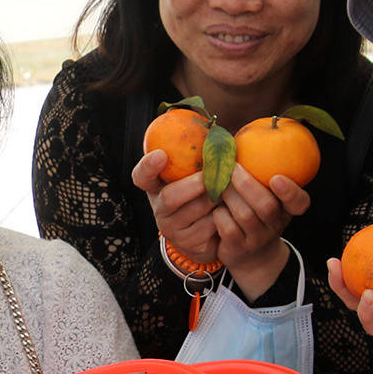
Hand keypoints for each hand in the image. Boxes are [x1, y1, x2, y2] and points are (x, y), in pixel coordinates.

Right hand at [131, 148, 222, 267]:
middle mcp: (158, 208)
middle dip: (195, 185)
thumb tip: (216, 130)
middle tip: (215, 176)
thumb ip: (196, 157)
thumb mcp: (193, 174)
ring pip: (195, 211)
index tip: (161, 154)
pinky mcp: (187, 243)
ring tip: (229, 189)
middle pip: (171, 197)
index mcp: (155, 187)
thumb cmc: (200, 192)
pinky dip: (223, 215)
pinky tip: (230, 208)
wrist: (203, 233)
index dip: (148, 166)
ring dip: (215, 198)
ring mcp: (171, 227)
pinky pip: (209, 226)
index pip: (141, 176)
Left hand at [207, 168, 310, 295]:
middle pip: (266, 205)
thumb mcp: (265, 196)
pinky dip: (219, 215)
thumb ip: (258, 173)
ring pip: (244, 215)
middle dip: (246, 184)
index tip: (277, 178)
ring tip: (218, 184)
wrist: (251, 256)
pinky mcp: (239, 247)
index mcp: (286, 209)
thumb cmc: (254, 213)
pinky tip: (215, 208)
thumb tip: (235, 140)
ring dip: (229, 196)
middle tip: (232, 168)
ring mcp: (258, 238)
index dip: (290, 191)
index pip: (299, 202)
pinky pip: (228, 228)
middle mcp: (276, 224)